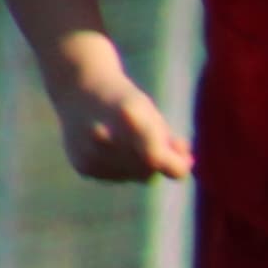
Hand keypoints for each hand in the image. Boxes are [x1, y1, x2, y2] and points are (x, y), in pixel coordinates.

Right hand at [40, 37, 191, 183]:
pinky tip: (111, 147)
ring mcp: (90, 153)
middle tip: (152, 140)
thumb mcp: (152, 114)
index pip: (156, 157)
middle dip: (158, 160)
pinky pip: (117, 177)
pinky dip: (121, 167)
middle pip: (149, 169)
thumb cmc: (125, 102)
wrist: (80, 91)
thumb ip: (170, 141)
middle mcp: (104, 137)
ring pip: (134, 176)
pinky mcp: (83, 166)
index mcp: (128, 116)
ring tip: (126, 139)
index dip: (177, 163)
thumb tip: (187, 165)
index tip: (186, 157)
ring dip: (140, 165)